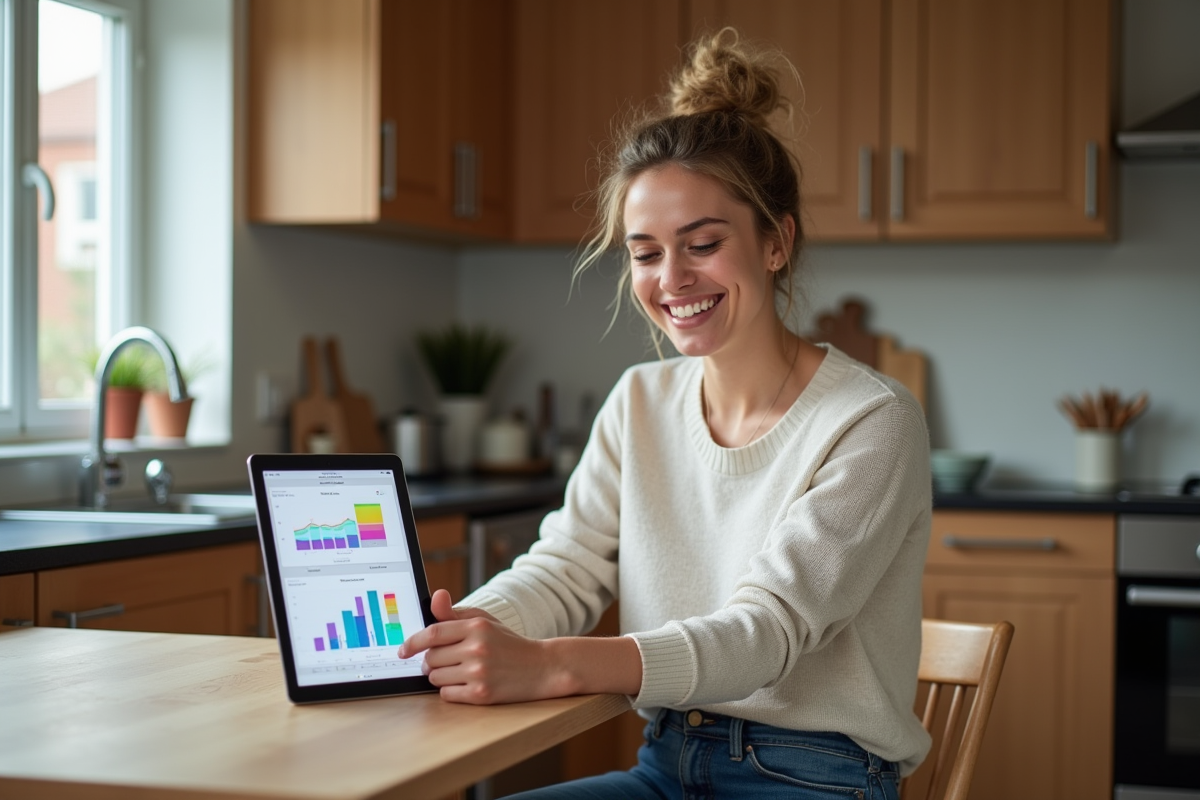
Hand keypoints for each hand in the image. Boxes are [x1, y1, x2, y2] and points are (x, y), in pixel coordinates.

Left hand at [398, 589, 566, 704]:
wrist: (542, 667)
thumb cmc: (509, 644)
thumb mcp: (485, 622)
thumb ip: (456, 613)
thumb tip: (436, 595)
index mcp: (476, 627)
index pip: (433, 633)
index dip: (412, 642)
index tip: (402, 650)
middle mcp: (477, 648)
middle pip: (431, 658)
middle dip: (432, 661)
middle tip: (445, 661)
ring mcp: (479, 673)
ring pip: (436, 678)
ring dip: (441, 677)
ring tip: (460, 672)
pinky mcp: (482, 695)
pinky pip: (447, 694)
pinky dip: (452, 691)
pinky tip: (467, 684)